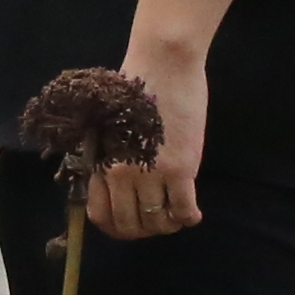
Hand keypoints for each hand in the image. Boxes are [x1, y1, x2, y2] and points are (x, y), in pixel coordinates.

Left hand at [87, 42, 208, 241]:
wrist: (163, 63)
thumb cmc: (135, 86)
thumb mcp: (107, 126)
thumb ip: (107, 158)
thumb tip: (111, 187)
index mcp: (102, 162)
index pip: (101, 215)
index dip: (116, 228)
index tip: (129, 226)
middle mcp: (122, 175)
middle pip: (131, 224)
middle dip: (143, 231)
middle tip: (156, 222)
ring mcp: (152, 174)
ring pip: (158, 222)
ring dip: (167, 226)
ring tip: (175, 216)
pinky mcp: (181, 170)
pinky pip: (184, 210)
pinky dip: (189, 219)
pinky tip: (192, 214)